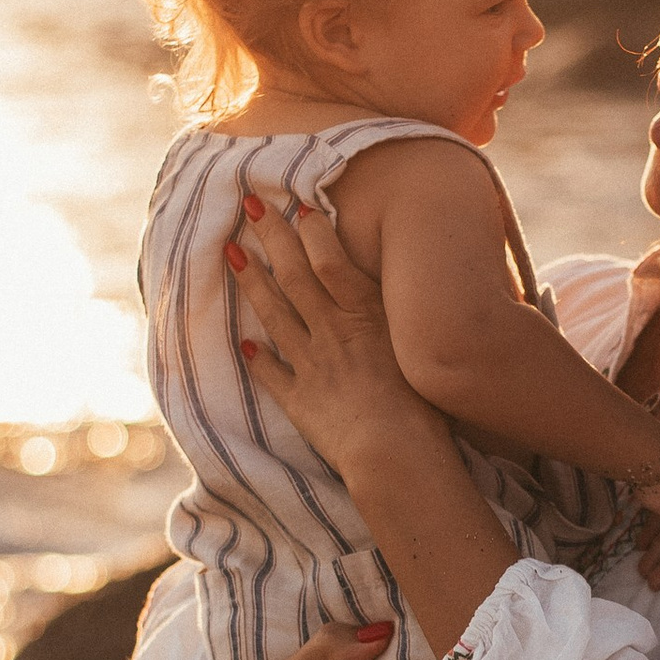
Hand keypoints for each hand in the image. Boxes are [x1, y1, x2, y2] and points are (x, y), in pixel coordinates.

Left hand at [227, 193, 431, 481]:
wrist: (397, 455)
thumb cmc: (428, 406)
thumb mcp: (423, 347)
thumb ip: (407, 318)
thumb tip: (411, 289)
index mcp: (367, 317)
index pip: (330, 262)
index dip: (312, 232)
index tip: (298, 206)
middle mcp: (334, 333)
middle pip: (295, 277)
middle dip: (271, 238)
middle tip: (250, 204)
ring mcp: (314, 366)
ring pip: (275, 314)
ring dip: (252, 282)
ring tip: (231, 253)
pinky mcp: (302, 403)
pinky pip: (272, 375)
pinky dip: (257, 357)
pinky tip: (244, 342)